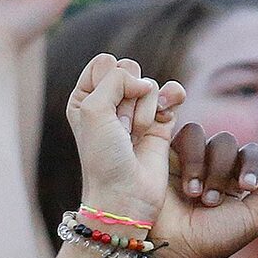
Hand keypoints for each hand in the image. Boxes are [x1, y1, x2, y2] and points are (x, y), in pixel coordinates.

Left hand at [64, 53, 180, 235]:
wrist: (126, 195)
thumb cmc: (103, 158)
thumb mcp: (93, 109)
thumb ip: (116, 78)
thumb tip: (146, 83)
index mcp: (85, 98)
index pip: (105, 62)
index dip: (109, 84)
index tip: (103, 116)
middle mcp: (110, 102)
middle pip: (129, 70)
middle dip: (127, 99)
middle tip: (120, 129)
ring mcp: (136, 112)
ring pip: (149, 85)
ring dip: (144, 112)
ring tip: (134, 137)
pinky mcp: (161, 122)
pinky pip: (172, 92)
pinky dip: (172, 99)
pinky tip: (167, 112)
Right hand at [151, 124, 257, 257]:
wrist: (177, 251)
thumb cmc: (216, 240)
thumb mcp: (256, 215)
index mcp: (237, 179)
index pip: (253, 153)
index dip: (253, 165)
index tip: (246, 188)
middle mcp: (215, 166)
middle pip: (229, 143)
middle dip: (224, 171)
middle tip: (213, 202)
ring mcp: (193, 159)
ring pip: (212, 139)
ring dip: (208, 167)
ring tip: (197, 197)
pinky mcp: (171, 155)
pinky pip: (189, 134)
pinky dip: (192, 156)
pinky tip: (186, 186)